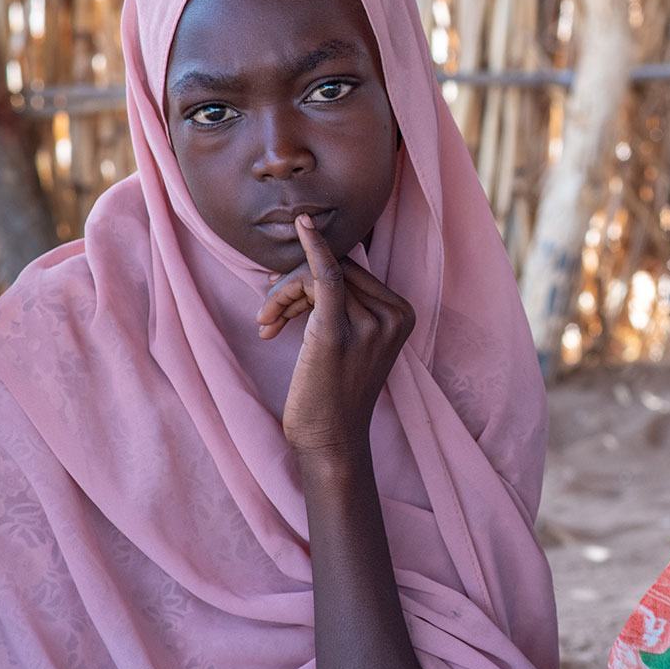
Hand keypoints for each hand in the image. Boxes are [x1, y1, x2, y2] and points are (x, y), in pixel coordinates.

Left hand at [258, 214, 415, 459]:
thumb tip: (319, 258)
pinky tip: (305, 226)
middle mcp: (393, 316)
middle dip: (294, 285)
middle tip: (269, 317)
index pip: (352, 271)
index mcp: (403, 314)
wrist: (331, 442)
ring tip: (267, 325)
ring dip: (282, 295)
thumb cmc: (334, 394)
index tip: (286, 307)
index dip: (312, 279)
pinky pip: (325, 278)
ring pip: (318, 277)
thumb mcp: (354, 343)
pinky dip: (313, 249)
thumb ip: (347, 304)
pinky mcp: (337, 333)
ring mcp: (369, 324)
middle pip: (337, 269)